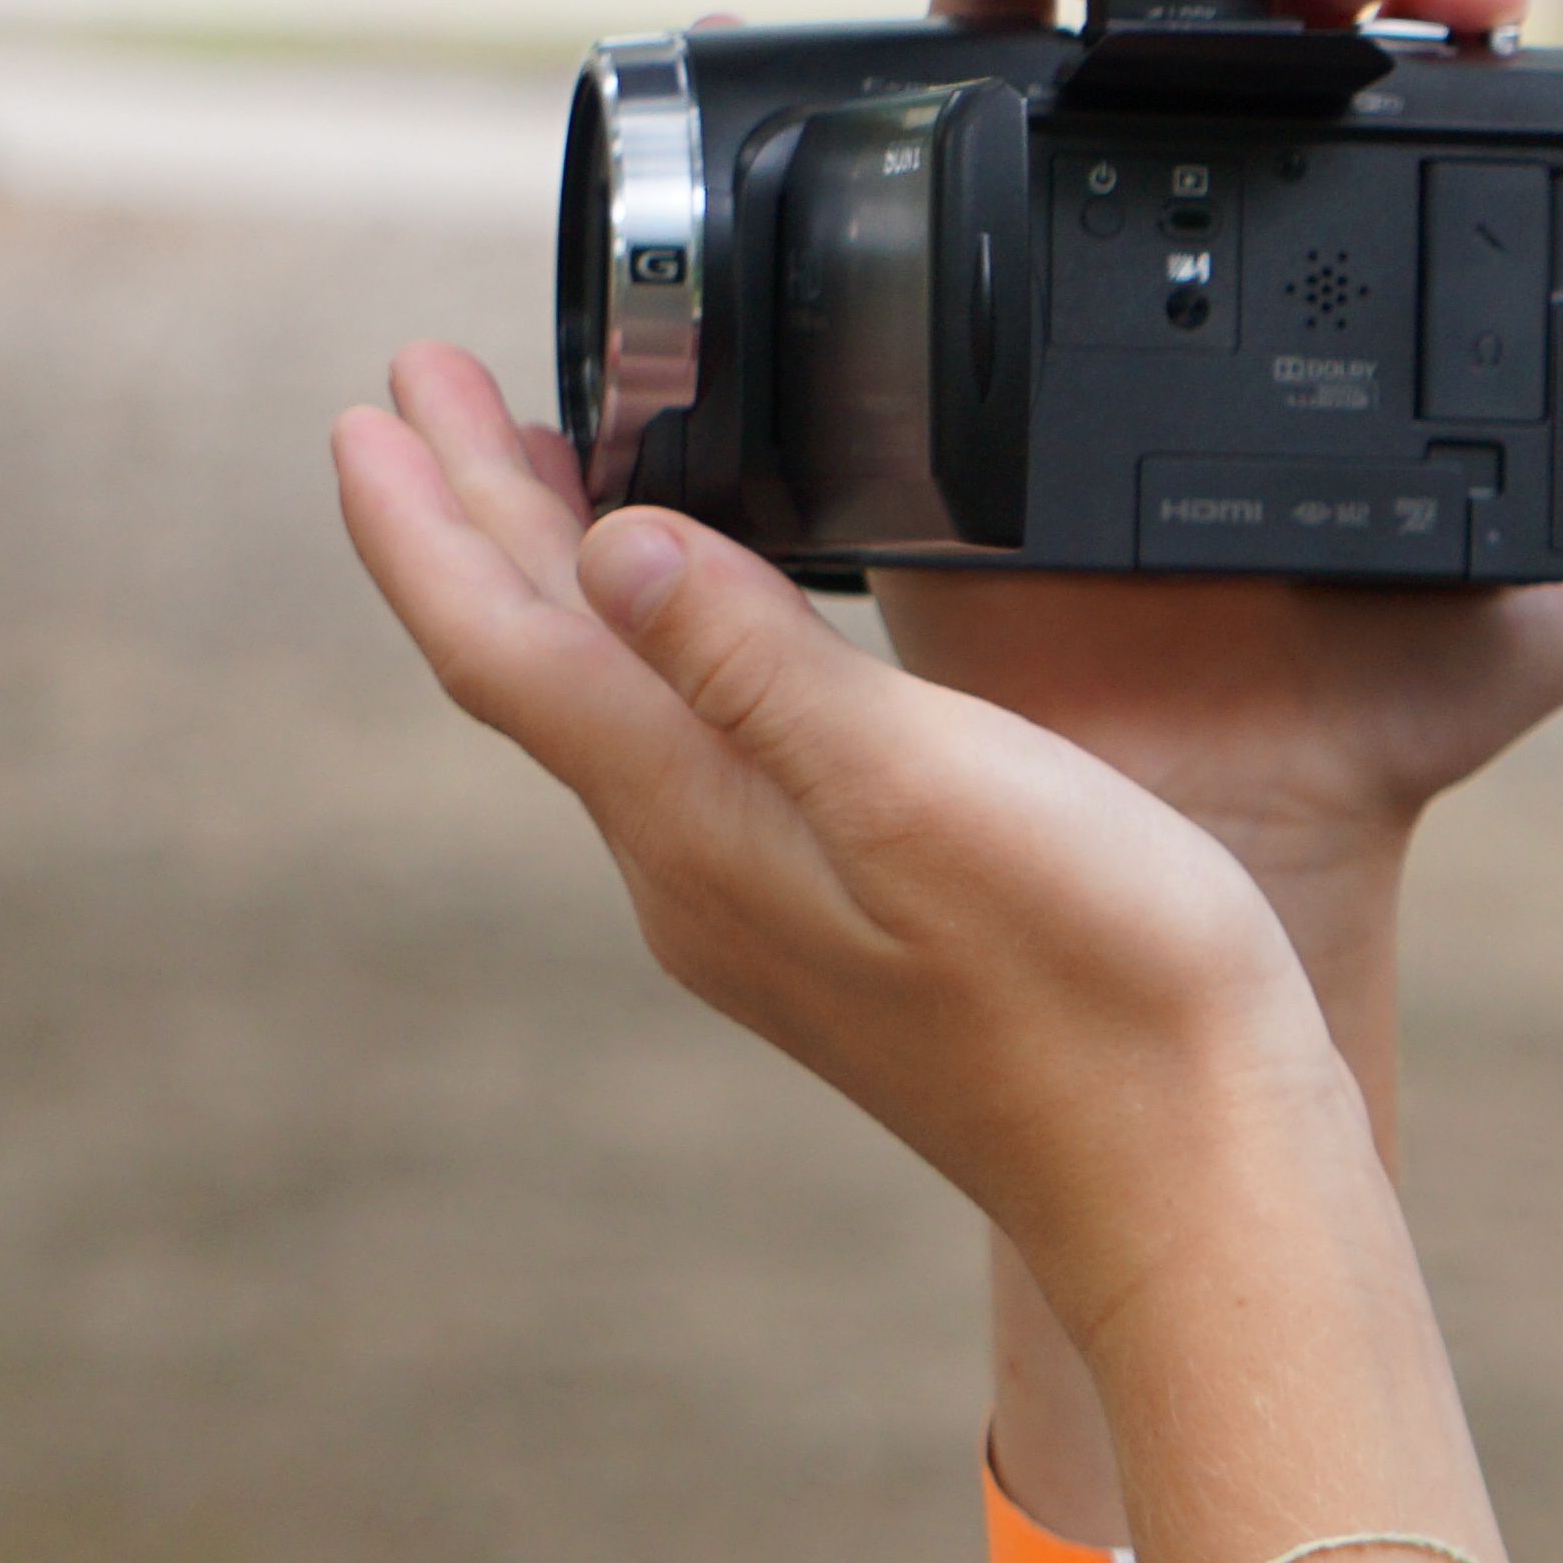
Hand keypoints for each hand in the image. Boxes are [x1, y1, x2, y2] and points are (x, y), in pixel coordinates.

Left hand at [333, 345, 1358, 1323]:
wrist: (1190, 1166)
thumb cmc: (1096, 981)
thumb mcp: (927, 788)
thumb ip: (761, 667)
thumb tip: (616, 548)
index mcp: (702, 825)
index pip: (507, 649)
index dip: (429, 521)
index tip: (372, 408)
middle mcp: (699, 874)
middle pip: (541, 671)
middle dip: (478, 521)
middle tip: (421, 396)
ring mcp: (761, 912)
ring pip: (614, 715)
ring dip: (561, 586)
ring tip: (539, 483)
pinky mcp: (835, 931)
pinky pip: (692, 760)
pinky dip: (661, 659)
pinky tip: (704, 639)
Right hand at [870, 0, 1562, 878]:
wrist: (1243, 813)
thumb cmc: (1394, 708)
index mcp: (1336, 288)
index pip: (1366, 87)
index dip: (1414, 5)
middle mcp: (1202, 258)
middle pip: (1218, 31)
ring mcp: (1072, 276)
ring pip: (1068, 49)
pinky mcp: (953, 318)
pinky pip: (918, 142)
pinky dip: (941, 23)